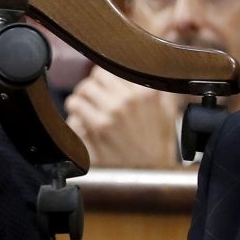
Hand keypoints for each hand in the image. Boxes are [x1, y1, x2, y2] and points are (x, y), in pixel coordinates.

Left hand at [63, 66, 183, 168]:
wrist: (151, 176)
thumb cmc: (157, 144)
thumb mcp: (165, 112)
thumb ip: (156, 87)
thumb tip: (148, 64)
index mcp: (145, 92)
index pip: (110, 68)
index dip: (103, 78)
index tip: (103, 86)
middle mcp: (127, 100)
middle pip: (92, 79)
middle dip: (90, 89)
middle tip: (92, 99)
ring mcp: (110, 115)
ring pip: (79, 93)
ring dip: (80, 102)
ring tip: (86, 111)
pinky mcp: (96, 130)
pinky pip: (73, 112)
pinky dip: (75, 116)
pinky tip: (83, 123)